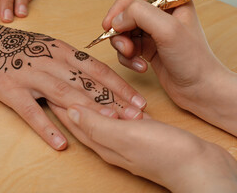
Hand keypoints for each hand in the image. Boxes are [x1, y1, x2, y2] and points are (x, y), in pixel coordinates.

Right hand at [0, 0, 147, 150]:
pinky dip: (46, 127)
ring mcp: (29, 75)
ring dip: (88, 109)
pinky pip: (30, 111)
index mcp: (61, 50)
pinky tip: (60, 143)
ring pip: (63, 94)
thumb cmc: (18, 47)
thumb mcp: (47, 47)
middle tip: (136, 116)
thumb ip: (70, 62)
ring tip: (109, 125)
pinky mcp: (9, 89)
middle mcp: (49, 61)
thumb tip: (97, 80)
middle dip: (113, 100)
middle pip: (85, 83)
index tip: (139, 101)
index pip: (96, 69)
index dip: (120, 86)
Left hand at [48, 103, 236, 191]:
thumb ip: (96, 125)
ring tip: (82, 86)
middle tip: (64, 81)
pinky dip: (114, 106)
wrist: (197, 165)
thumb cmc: (161, 153)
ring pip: (102, 117)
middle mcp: (110, 142)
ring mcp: (126, 138)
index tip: (50, 87)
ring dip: (92, 102)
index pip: (74, 120)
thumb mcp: (123, 137)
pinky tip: (113, 101)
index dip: (61, 104)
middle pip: (85, 118)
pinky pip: (120, 118)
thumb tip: (70, 112)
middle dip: (73, 100)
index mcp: (102, 142)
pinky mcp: (140, 134)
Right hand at [102, 0, 236, 133]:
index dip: (119, 7)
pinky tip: (140, 67)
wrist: (199, 89)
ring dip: (122, 46)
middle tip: (124, 47)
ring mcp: (153, 31)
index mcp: (171, 0)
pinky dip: (128, 58)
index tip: (109, 25)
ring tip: (132, 57)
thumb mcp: (168, 30)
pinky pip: (126, 47)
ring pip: (123, 32)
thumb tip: (116, 19)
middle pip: (125, 13)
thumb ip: (140, 15)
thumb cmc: (192, 60)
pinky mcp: (148, 47)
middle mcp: (161, 13)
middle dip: (120, 32)